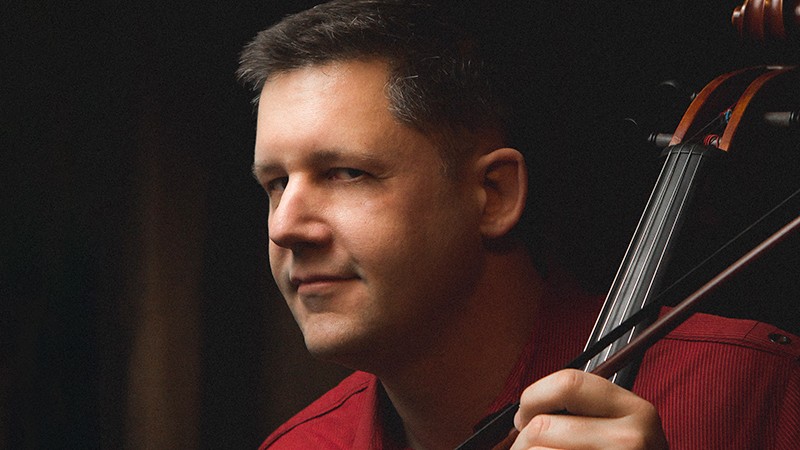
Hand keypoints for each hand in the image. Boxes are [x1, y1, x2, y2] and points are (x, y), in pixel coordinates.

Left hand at [510, 369, 667, 448]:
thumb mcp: (620, 427)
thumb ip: (584, 411)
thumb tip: (524, 415)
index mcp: (635, 410)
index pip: (568, 383)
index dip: (534, 396)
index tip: (525, 413)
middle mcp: (630, 438)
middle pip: (544, 425)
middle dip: (523, 438)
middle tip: (526, 446)